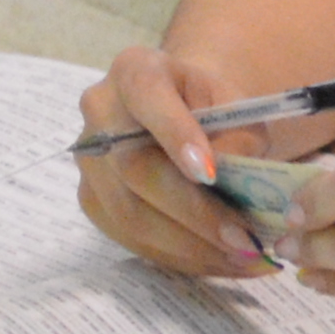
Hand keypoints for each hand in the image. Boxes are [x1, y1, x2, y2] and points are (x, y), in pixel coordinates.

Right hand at [72, 41, 334, 282]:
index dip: (175, 135)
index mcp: (135, 70)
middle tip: (244, 239)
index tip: (211, 173)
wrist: (179, 114)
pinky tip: (221, 262)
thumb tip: (232, 177)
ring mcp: (90, 160)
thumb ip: (239, 134)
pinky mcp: (92, 201)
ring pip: (130, 213)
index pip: (147, 96)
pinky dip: (181, 258)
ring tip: (244, 259)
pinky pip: (131, 238)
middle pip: (135, 168)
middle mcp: (100, 111)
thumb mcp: (236, 106)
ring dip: (191, 246)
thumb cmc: (211, 108)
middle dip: (193, 211)